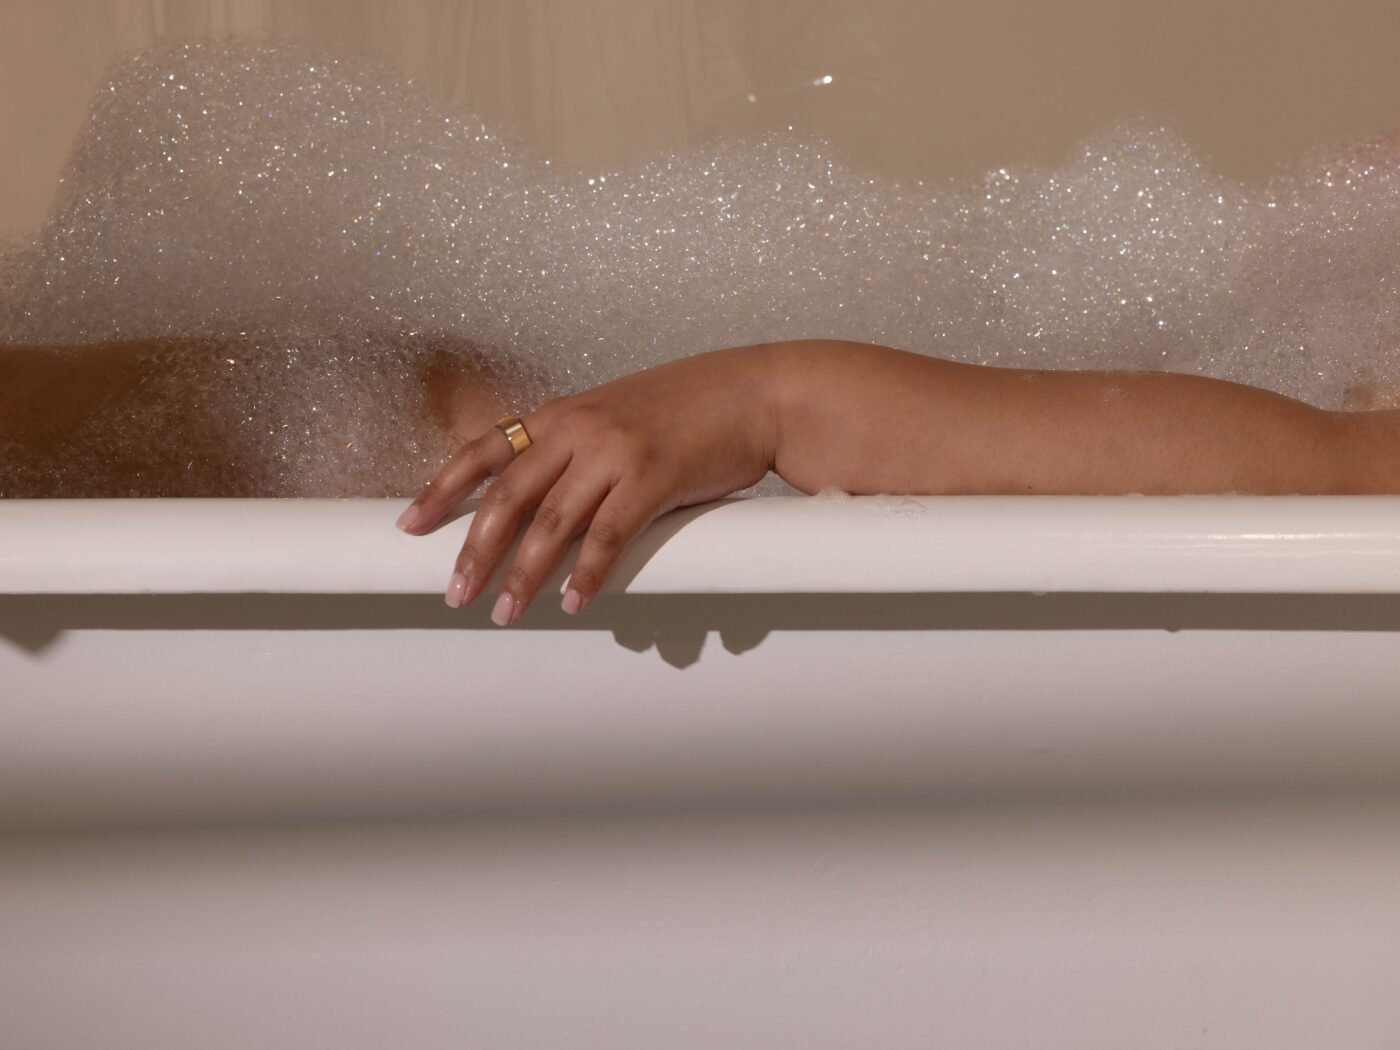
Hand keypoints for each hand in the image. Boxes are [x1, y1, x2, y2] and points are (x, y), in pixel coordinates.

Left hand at [395, 343, 783, 622]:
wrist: (754, 394)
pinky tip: (572, 602)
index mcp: (563, 414)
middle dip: (476, 549)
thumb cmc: (689, 409)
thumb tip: (546, 507)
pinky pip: (609, 536)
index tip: (410, 526)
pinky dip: (587, 574)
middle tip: (454, 594)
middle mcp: (580, 429)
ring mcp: (616, 452)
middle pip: (508, 496)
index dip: (442, 489)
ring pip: (552, 522)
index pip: (485, 451)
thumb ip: (578, 451)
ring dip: (524, 574)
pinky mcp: (655, 477)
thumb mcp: (618, 417)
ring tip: (504, 612)